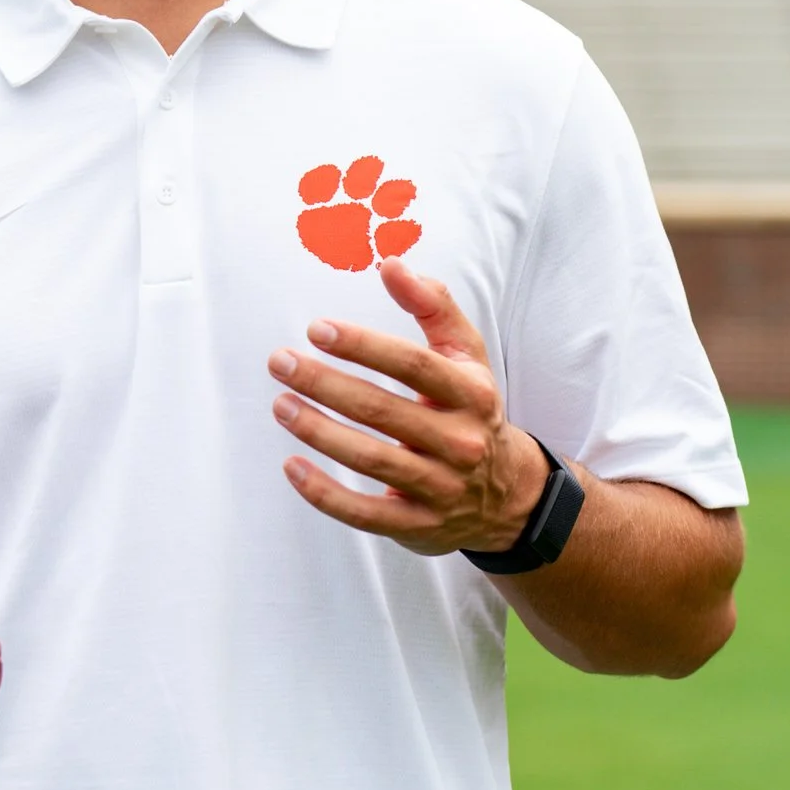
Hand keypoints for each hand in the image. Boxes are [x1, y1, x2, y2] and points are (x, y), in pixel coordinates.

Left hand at [268, 259, 548, 556]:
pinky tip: (292, 467)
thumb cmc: (472, 409)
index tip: (317, 329)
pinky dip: (325, 493)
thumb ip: (433, 305)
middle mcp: (459, 442)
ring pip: (370, 460)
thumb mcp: (466, 356)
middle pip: (383, 411)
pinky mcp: (418, 526)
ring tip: (281, 405)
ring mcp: (440, 488)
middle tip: (280, 362)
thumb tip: (391, 263)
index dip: (363, 345)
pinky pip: (365, 513)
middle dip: (325, 384)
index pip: (413, 365)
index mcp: (471, 394)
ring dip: (318, 431)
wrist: (508, 496)